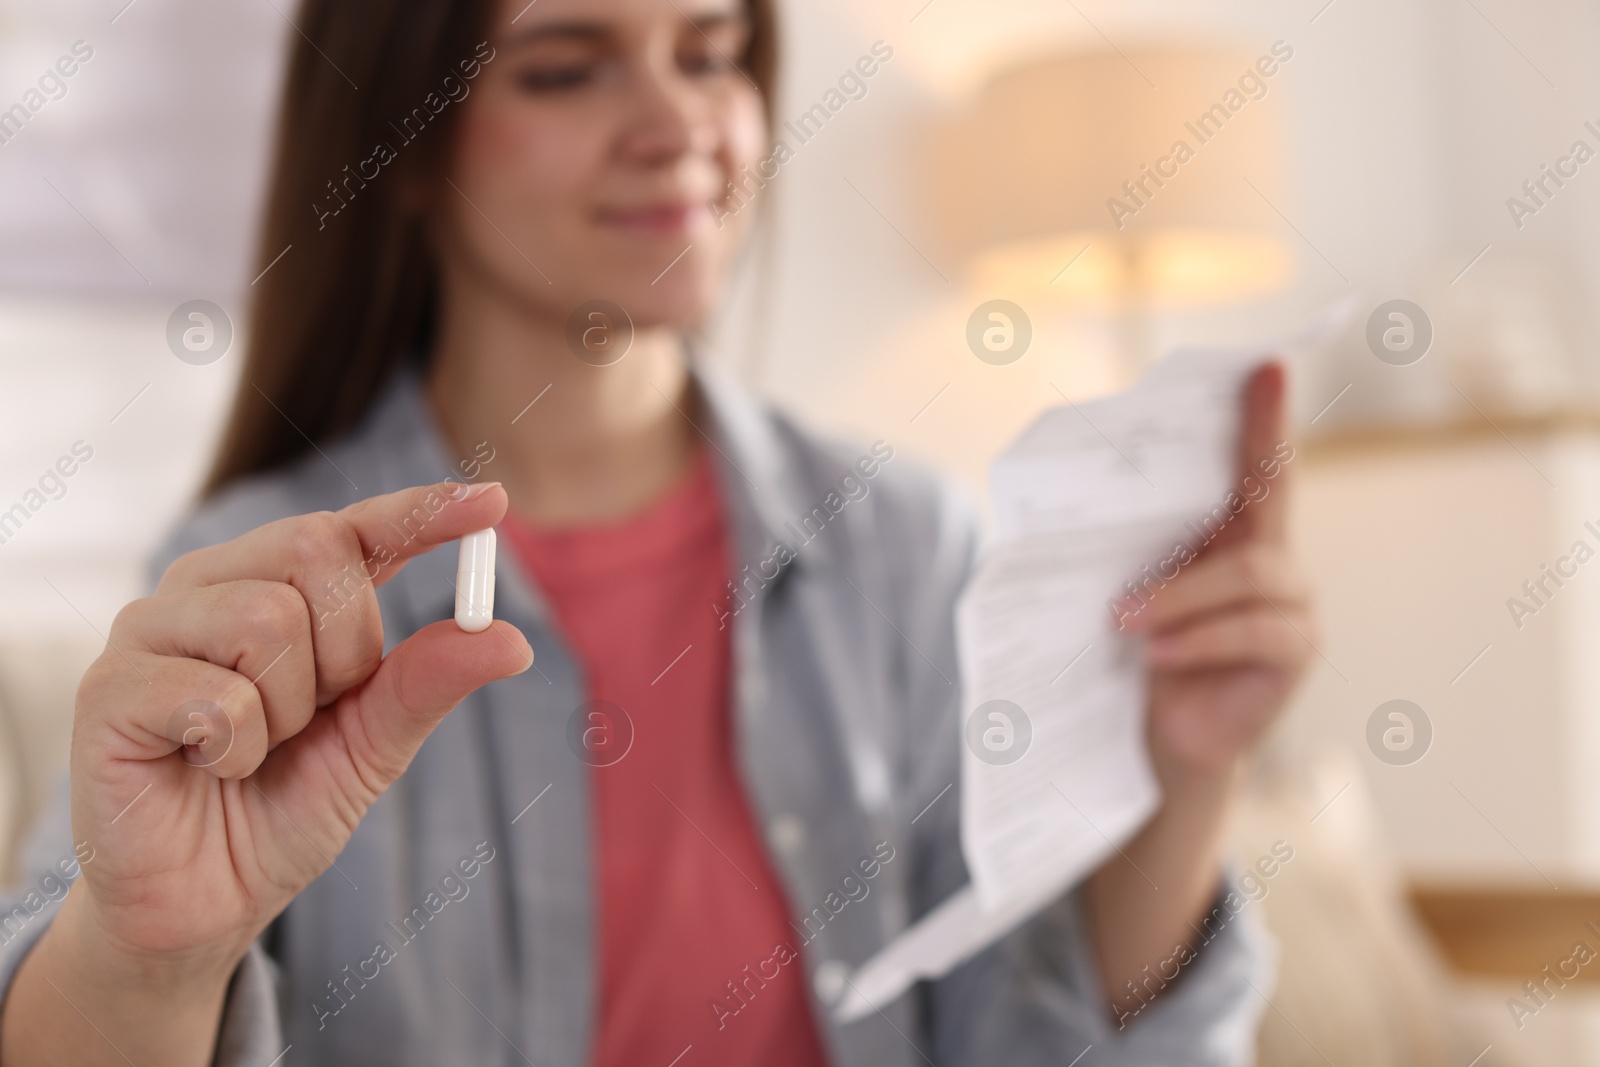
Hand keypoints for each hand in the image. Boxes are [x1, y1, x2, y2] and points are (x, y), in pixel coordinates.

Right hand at [55, 482, 529, 984]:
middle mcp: (209, 586)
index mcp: (276, 586)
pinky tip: (209, 769)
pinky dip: (238, 750)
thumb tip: (511, 639)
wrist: (202, 904)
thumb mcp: (375, 745)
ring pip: (266, 618)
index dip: (422, 511)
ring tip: (255, 749)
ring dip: (288, 711)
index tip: (494, 504)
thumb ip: (428, 683)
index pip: (354, 525)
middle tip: (314, 714)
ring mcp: (149, 629)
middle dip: (346, 646)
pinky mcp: (108, 688)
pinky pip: (216, 696)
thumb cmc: (280, 809)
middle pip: (315, 548)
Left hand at [1119, 363, 1314, 786]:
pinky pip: (1252, 630)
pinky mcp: (1296, 650)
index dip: (1263, 415)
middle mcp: (1273, 555)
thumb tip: (1053, 501)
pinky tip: (1155, 653)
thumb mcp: (1126, 589)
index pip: (1253, 463)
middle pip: (1270, 492)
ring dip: (1178, 592)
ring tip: (1122, 618)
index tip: (1266, 364)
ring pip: (1247, 571)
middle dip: (1254, 443)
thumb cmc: (1139, 653)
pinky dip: (1196, 637)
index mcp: (1231, 530)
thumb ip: (1122, 547)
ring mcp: (1293, 602)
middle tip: (1237, 410)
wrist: (1159, 739)